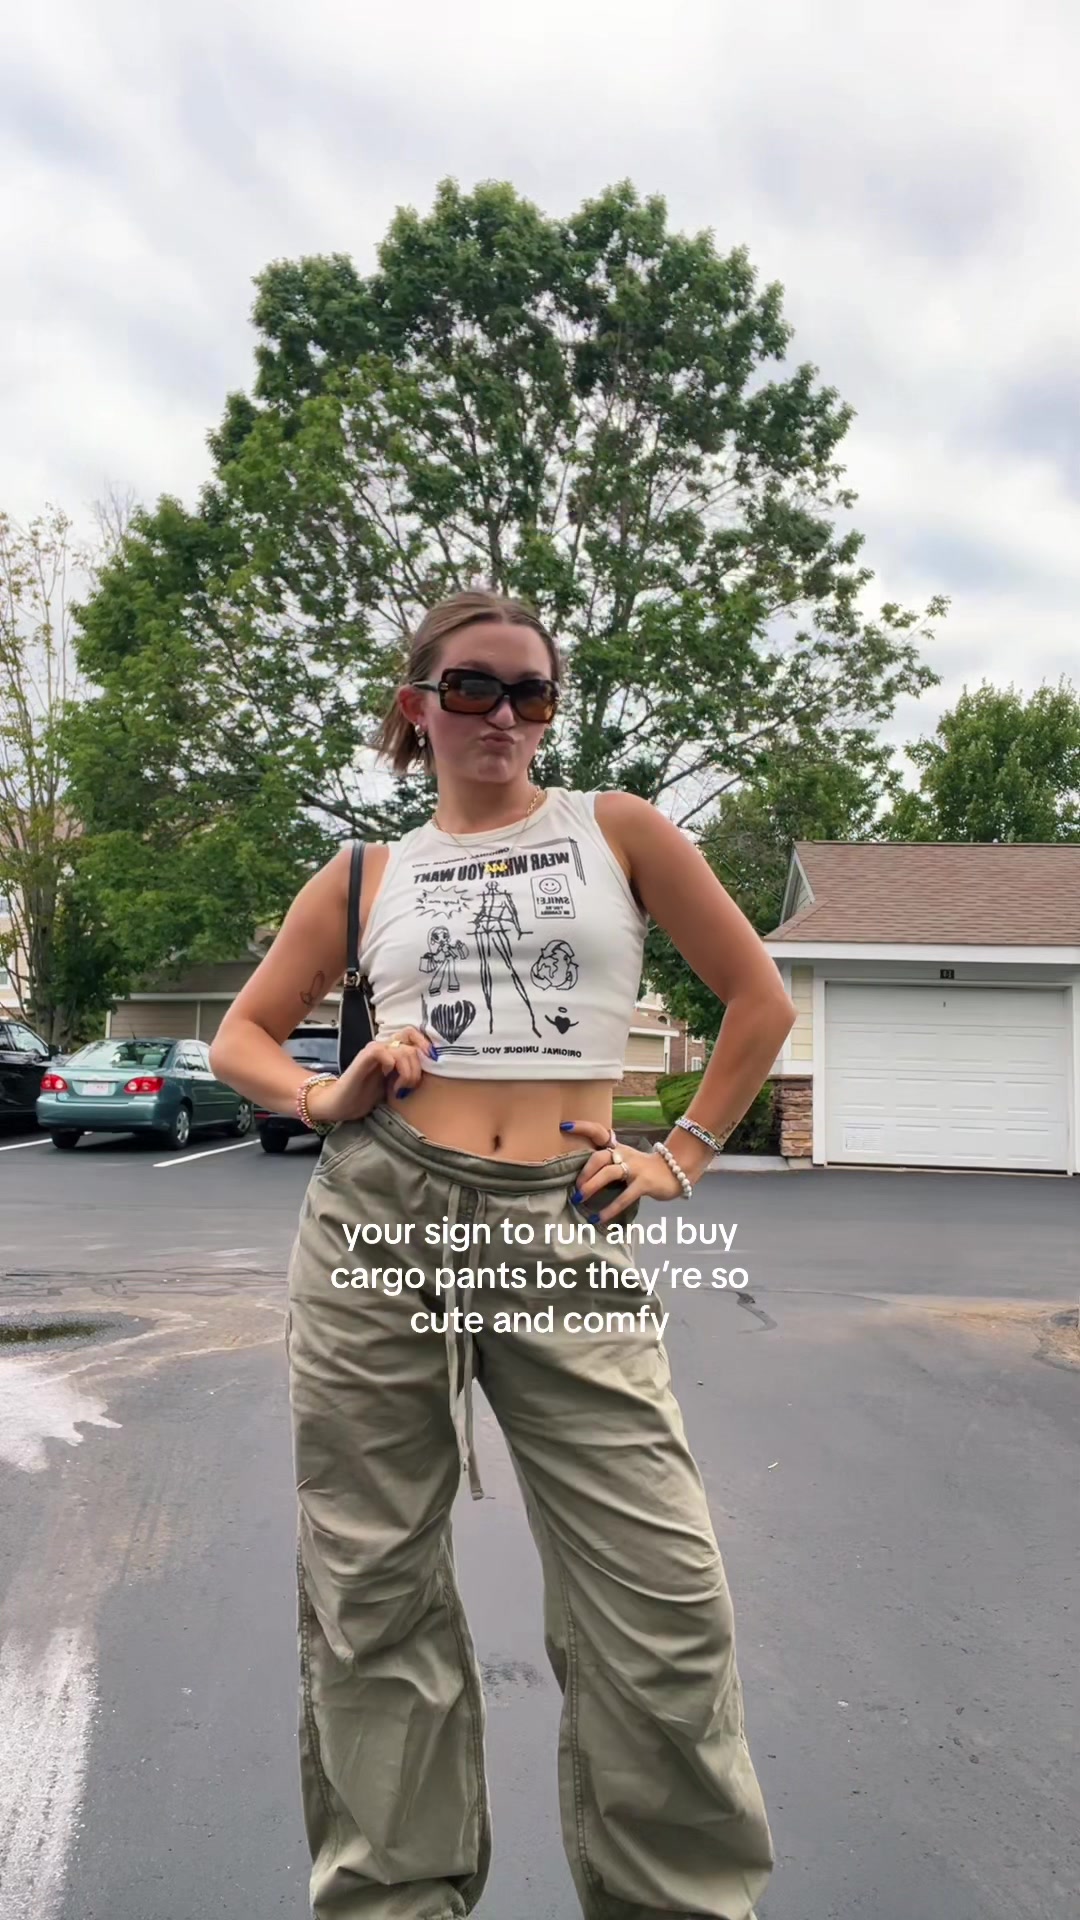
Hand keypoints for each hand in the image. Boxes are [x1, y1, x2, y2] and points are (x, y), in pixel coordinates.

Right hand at [306, 1027, 437, 1125]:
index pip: (412, 1034)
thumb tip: (430, 1070)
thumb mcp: (395, 1085)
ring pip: (401, 1050)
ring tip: (399, 1087)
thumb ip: (407, 1074)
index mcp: (392, 1052)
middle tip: (408, 1086)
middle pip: (411, 1046)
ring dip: (406, 1071)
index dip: (424, 1044)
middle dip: (417, 1069)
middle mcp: (384, 1048)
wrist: (342, 1105)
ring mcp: (373, 1051)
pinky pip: (382, 1051)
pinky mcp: (363, 1057)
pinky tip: (387, 1076)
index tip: (432, 1061)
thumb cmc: (367, 1096)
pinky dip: (390, 1063)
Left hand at [560, 1118, 687, 1224]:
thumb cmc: (644, 1169)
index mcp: (617, 1148)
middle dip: (584, 1171)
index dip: (582, 1127)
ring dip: (592, 1186)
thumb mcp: (625, 1161)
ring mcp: (635, 1168)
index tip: (564, 1126)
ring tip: (580, 1199)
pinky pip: (624, 1197)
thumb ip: (607, 1164)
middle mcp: (624, 1154)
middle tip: (575, 1187)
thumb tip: (580, 1179)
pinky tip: (599, 1218)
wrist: (675, 1172)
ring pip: (609, 1173)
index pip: (599, 1132)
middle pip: (599, 1156)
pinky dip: (610, 1209)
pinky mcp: (644, 1183)